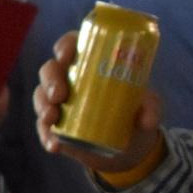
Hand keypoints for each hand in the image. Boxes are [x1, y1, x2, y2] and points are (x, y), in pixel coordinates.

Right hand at [32, 33, 163, 173]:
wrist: (129, 147)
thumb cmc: (136, 113)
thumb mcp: (149, 106)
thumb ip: (151, 107)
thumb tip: (145, 119)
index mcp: (91, 63)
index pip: (72, 45)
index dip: (65, 46)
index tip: (65, 56)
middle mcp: (70, 79)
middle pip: (50, 69)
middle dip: (50, 80)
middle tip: (58, 95)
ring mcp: (59, 102)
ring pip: (41, 96)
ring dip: (42, 106)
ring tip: (51, 119)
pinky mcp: (55, 126)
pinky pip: (42, 127)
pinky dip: (45, 135)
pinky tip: (54, 145)